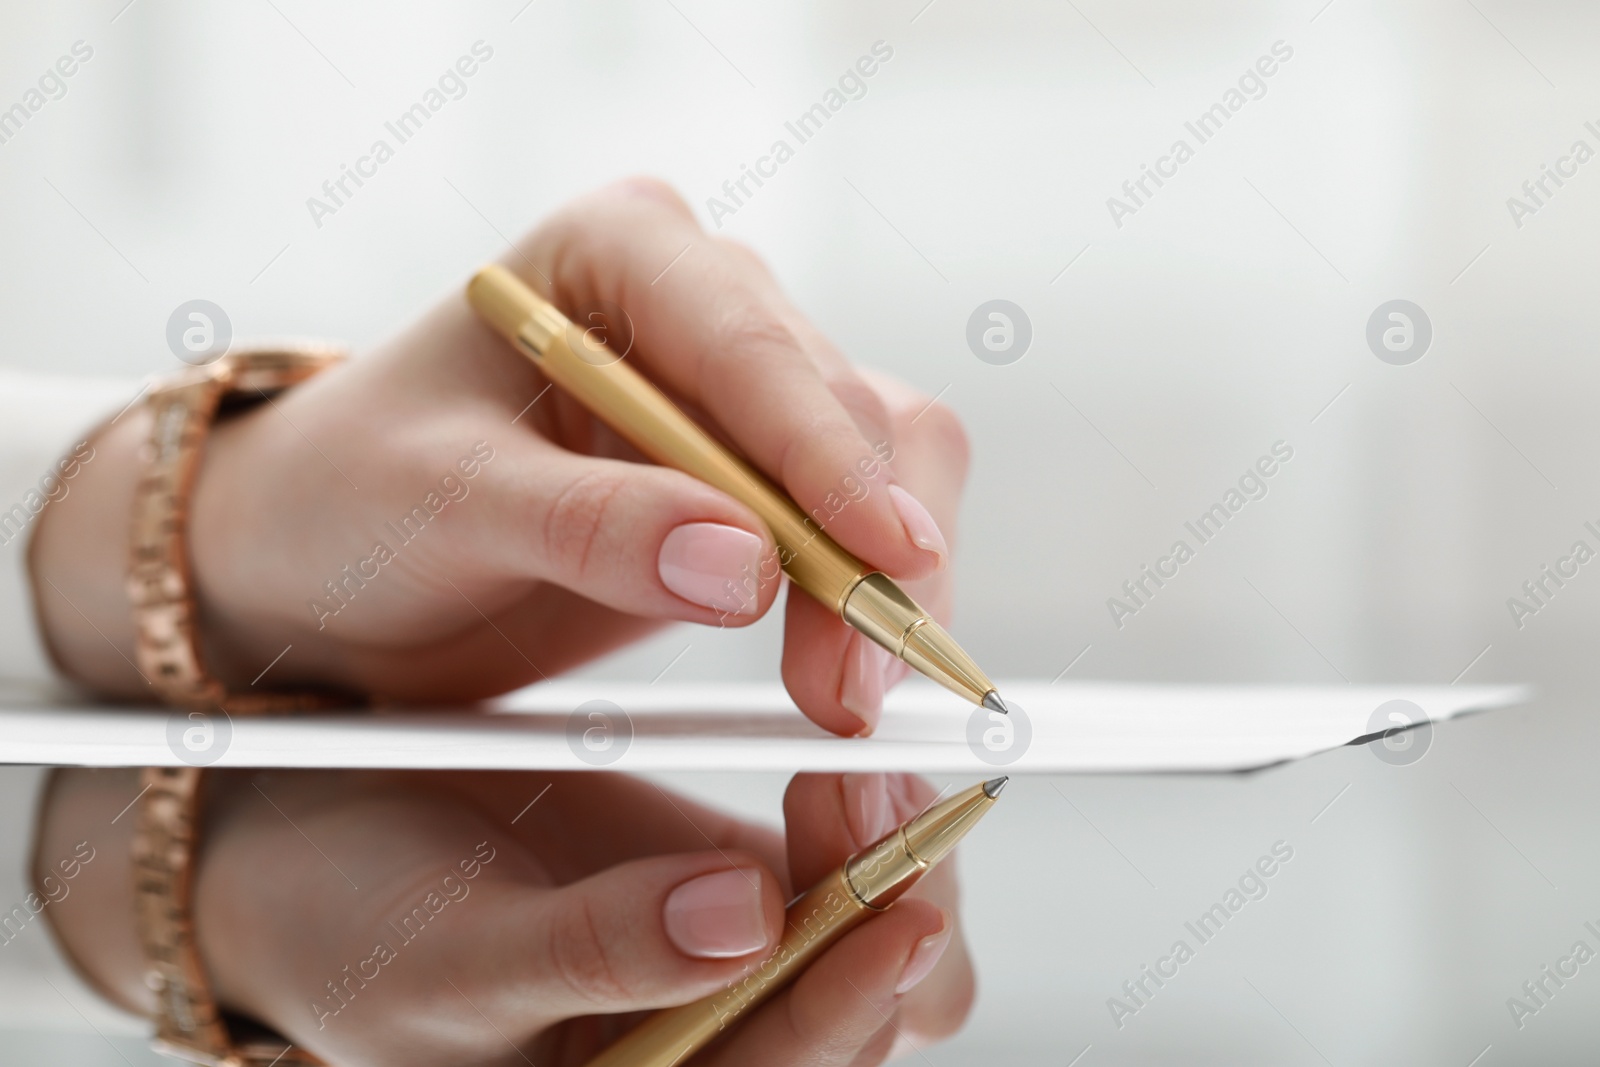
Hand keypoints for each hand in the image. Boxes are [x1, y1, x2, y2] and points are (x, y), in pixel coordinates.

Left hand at [31, 178, 970, 734]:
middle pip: (845, 407)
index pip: (748, 343)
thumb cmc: (355, 496)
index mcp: (616, 251)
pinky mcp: (764, 466)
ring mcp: (743, 382)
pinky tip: (846, 665)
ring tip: (847, 694)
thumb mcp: (442, 505)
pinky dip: (870, 596)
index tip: (884, 555)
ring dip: (886, 583)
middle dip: (863, 550)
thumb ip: (588, 526)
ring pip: (890, 459)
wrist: (334, 556)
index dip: (826, 454)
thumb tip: (746, 567)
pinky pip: (864, 518)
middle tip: (850, 682)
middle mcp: (700, 295)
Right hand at [38, 768, 973, 1065]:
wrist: (312, 855)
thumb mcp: (456, 951)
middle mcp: (701, 1048)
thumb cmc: (352, 931)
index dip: (848, 996)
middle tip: (879, 786)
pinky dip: (852, 819)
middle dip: (885, 902)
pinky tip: (842, 759)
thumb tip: (746, 919)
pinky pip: (834, 875)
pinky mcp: (729, 896)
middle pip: (864, 1014)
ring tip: (866, 763)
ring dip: (882, 853)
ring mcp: (725, 974)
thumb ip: (598, 949)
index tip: (894, 900)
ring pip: (867, 944)